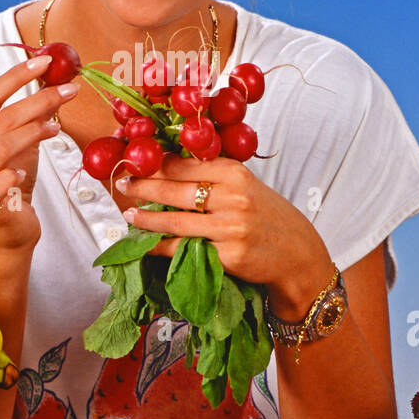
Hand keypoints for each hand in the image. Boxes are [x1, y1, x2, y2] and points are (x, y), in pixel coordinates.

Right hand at [0, 54, 78, 251]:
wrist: (5, 231)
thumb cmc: (11, 182)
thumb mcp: (23, 145)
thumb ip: (31, 117)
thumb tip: (56, 84)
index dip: (16, 76)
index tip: (45, 62)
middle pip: (1, 117)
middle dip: (38, 99)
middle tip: (68, 90)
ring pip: (2, 145)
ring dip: (33, 131)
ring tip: (56, 129)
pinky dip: (14, 171)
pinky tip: (27, 169)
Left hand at [118, 152, 327, 297]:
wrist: (296, 255)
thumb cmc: (268, 218)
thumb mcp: (246, 187)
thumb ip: (213, 177)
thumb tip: (167, 167)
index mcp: (235, 173)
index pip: (184, 164)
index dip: (154, 164)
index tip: (134, 163)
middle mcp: (232, 197)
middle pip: (174, 189)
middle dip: (143, 187)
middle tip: (123, 185)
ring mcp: (229, 228)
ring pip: (174, 220)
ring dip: (145, 218)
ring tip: (129, 215)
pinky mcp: (227, 256)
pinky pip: (182, 249)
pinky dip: (159, 246)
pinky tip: (146, 242)